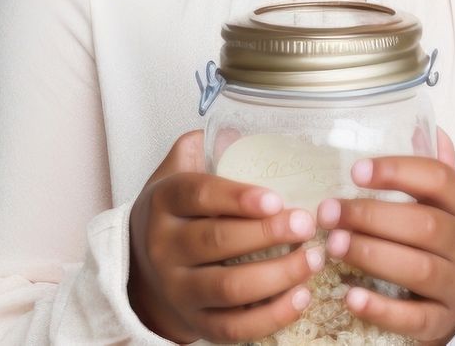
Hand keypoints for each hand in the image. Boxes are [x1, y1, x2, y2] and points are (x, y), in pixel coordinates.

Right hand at [127, 129, 323, 343]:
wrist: (142, 272)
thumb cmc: (175, 214)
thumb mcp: (177, 172)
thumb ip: (205, 145)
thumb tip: (246, 128)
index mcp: (164, 202)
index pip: (199, 195)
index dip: (238, 197)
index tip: (276, 198)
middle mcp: (165, 247)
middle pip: (217, 242)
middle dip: (267, 234)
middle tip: (306, 223)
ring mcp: (179, 290)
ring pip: (228, 288)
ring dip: (277, 275)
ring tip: (312, 258)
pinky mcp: (196, 324)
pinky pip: (234, 328)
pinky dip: (271, 316)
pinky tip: (301, 297)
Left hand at [315, 125, 454, 345]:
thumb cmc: (449, 239)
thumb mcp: (449, 203)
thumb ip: (435, 168)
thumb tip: (421, 125)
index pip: (439, 179)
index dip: (398, 171)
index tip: (356, 170)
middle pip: (423, 225)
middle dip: (372, 216)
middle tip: (329, 212)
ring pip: (418, 269)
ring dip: (371, 254)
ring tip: (332, 245)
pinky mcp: (441, 321)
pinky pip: (413, 317)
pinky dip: (381, 307)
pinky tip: (350, 295)